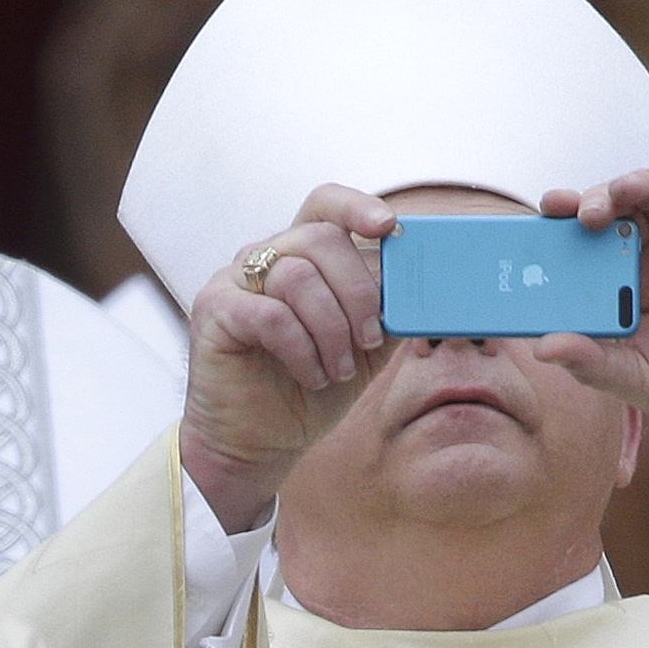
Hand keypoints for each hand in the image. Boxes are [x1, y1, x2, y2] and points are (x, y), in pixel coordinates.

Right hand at [179, 185, 395, 530]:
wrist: (260, 442)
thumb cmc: (310, 388)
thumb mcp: (365, 349)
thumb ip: (389, 311)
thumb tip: (432, 291)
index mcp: (302, 256)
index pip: (326, 205)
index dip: (357, 206)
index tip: (389, 227)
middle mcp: (265, 257)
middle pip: (320, 239)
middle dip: (357, 292)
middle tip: (370, 340)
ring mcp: (235, 280)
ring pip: (297, 277)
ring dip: (331, 330)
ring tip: (338, 370)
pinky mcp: (216, 310)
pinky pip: (271, 315)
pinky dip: (301, 350)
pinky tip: (310, 376)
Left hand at [528, 135, 648, 479]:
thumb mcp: (641, 382)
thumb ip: (594, 364)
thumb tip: (541, 348)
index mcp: (627, 287)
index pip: (587, 246)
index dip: (562, 229)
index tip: (539, 222)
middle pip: (620, 212)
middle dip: (596, 203)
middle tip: (579, 213)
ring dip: (636, 185)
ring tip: (620, 192)